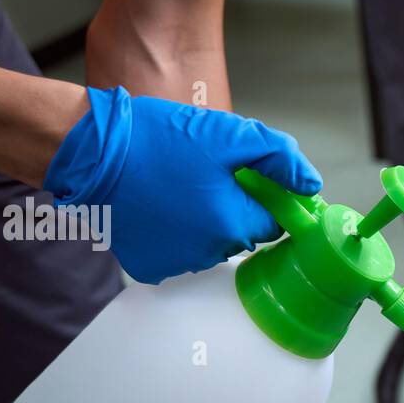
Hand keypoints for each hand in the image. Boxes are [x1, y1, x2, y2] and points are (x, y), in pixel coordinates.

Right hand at [43, 86, 321, 283]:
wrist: (92, 151)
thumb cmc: (160, 138)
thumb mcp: (230, 135)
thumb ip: (280, 157)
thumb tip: (312, 185)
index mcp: (233, 224)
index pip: (274, 222)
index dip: (266, 198)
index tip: (247, 178)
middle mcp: (208, 253)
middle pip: (241, 234)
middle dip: (232, 207)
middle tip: (205, 174)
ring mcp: (176, 264)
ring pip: (210, 245)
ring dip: (203, 222)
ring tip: (177, 186)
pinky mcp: (149, 267)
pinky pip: (177, 253)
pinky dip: (173, 234)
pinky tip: (158, 205)